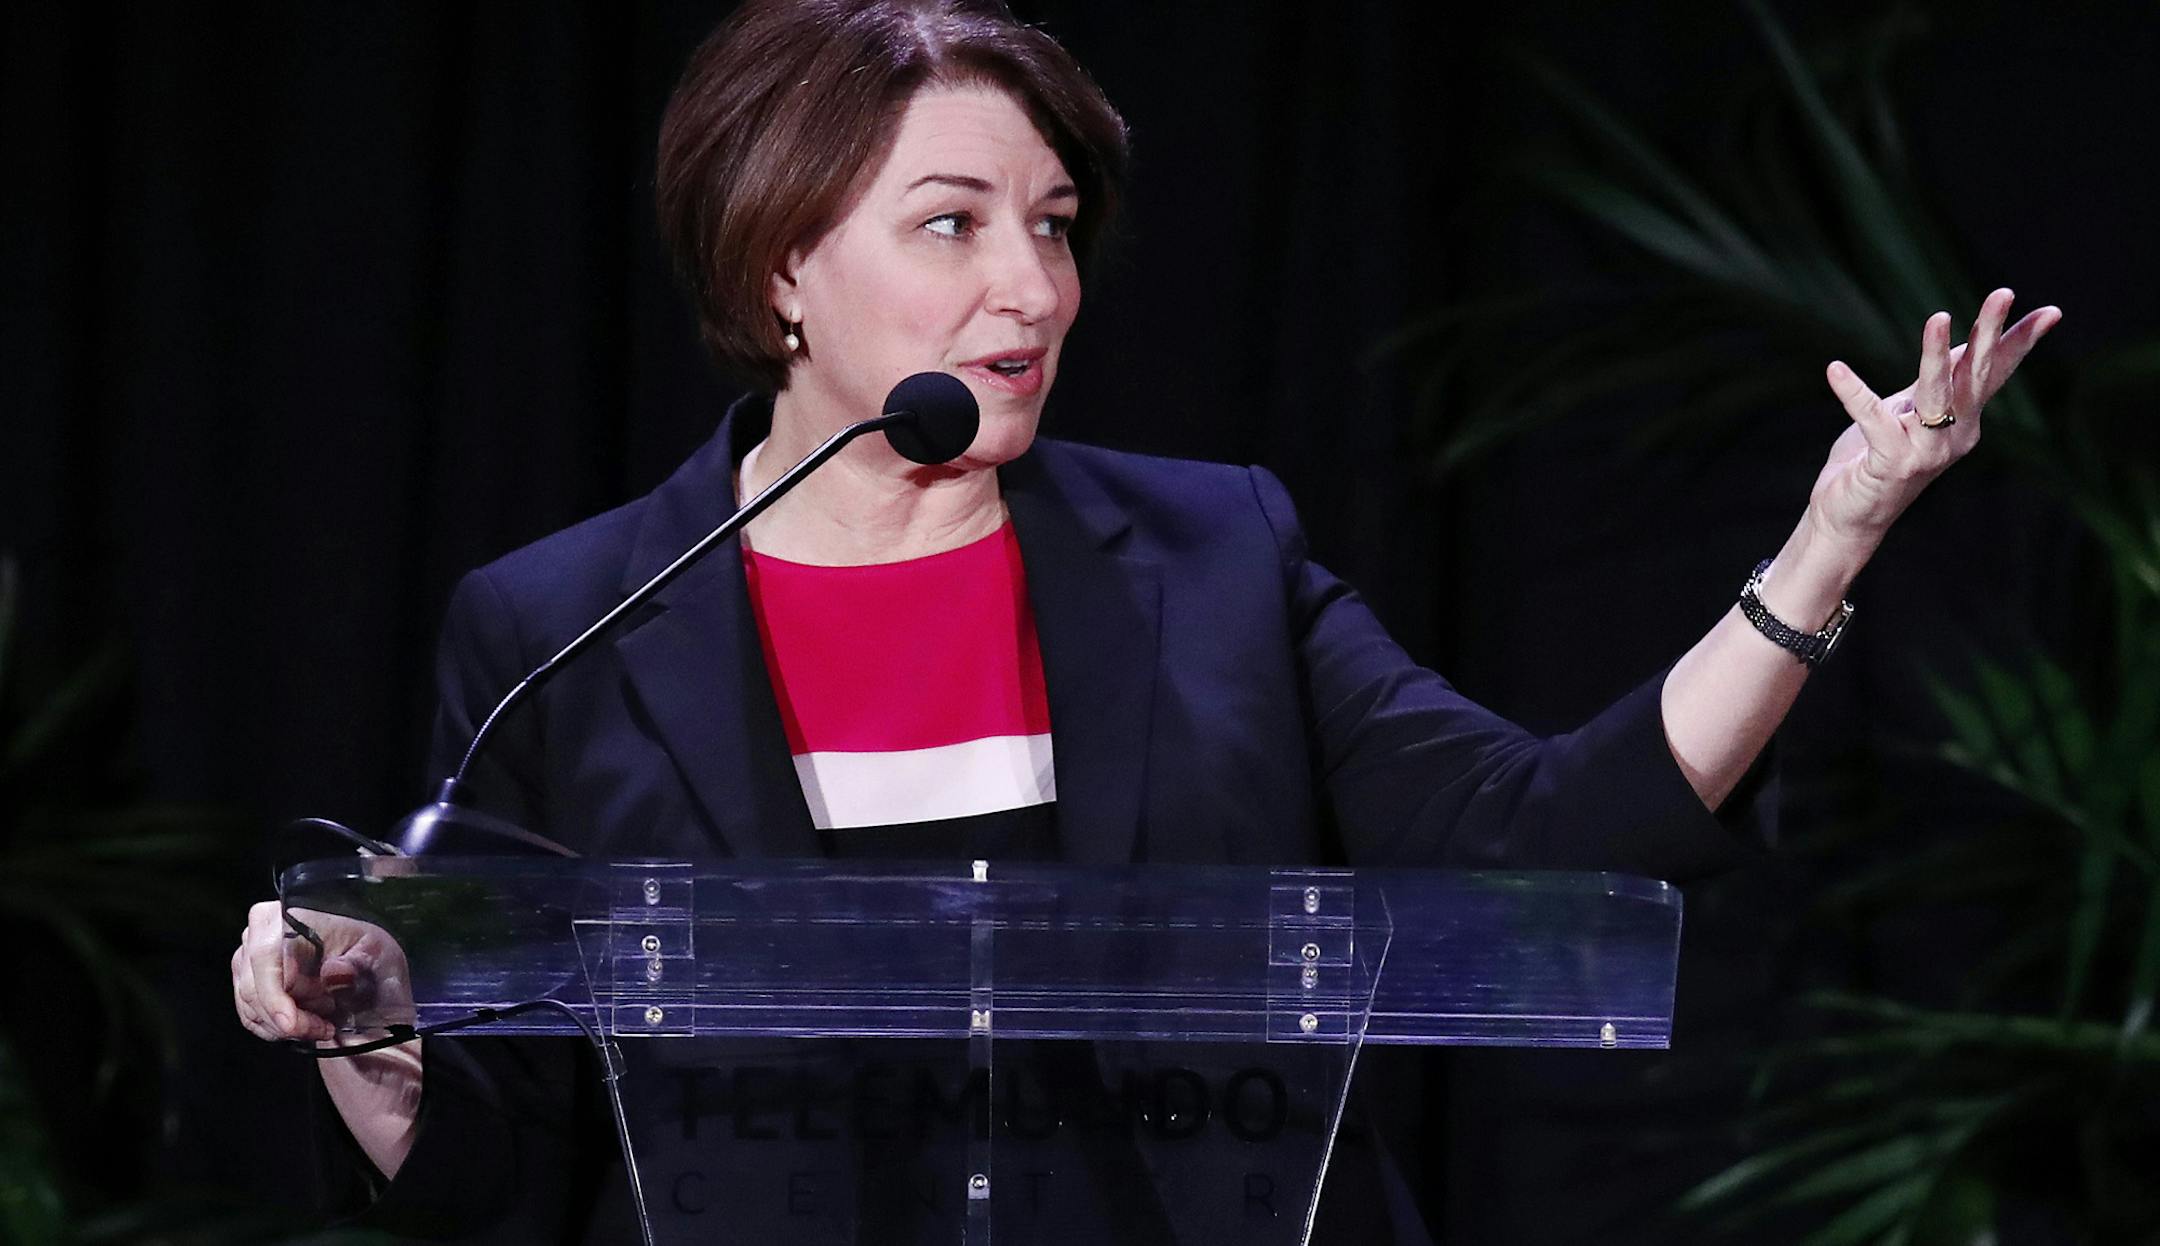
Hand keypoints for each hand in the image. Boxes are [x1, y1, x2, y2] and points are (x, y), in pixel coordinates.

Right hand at [231, 900, 414, 1043]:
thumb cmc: (371, 955)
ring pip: (251, 1007)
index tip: (292, 1027)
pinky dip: (276, 1028)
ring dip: (286, 1026)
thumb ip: (355, 966)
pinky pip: (250, 1014)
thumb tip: (333, 973)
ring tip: (323, 1022)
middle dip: (290, 1020)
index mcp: (291, 916)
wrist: (367, 964)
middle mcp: (261, 932)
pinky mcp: (246, 979)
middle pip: (254, 989)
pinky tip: (306, 1023)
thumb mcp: (376, 956)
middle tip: (325, 1028)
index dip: (274, 998)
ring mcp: (249, 956)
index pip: (265, 958)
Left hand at [1811, 288, 2060, 548]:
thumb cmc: (1875, 460)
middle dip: (1989, 332)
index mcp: (1963, 420)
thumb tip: (1961, 343)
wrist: (1848, 516)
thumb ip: (1935, 382)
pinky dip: (1854, 393)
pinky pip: (1873, 419)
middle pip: (1975, 375)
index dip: (2020, 342)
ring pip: (1935, 394)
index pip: (1995, 374)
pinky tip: (1835, 369)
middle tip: (2003, 292)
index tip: (2052, 311)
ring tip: (1937, 318)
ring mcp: (1927, 452)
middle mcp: (1954, 435)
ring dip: (1935, 355)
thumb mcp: (1909, 412)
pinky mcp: (1892, 463)